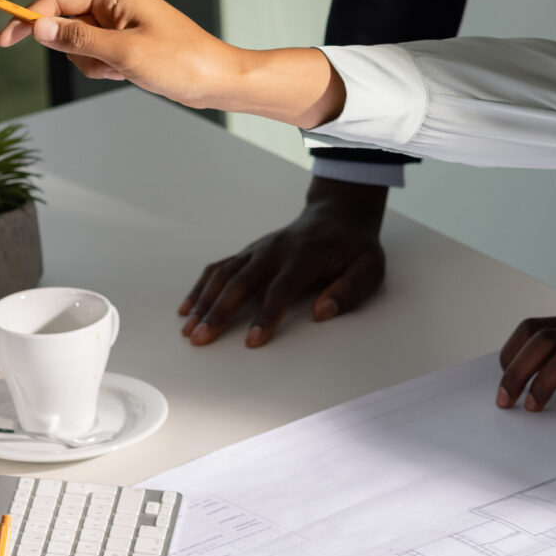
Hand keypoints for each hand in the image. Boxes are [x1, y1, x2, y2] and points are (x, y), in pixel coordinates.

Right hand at [0, 0, 344, 125]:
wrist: (218, 80)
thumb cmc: (180, 62)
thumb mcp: (123, 54)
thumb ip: (77, 39)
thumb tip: (38, 26)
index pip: (57, 0)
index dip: (27, 19)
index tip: (2, 40)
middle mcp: (117, 1)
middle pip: (66, 23)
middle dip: (75, 50)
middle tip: (108, 64)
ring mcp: (123, 21)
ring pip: (80, 44)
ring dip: (92, 63)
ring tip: (124, 70)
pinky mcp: (129, 40)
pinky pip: (98, 54)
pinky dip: (105, 68)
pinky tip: (129, 74)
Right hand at [181, 177, 388, 347]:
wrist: (338, 214)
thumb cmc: (354, 247)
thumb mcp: (369, 267)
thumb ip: (349, 290)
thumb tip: (322, 312)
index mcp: (305, 256)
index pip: (281, 289)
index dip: (266, 315)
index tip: (252, 341)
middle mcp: (275, 250)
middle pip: (241, 281)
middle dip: (219, 311)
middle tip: (200, 338)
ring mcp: (258, 249)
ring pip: (224, 274)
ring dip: (203, 301)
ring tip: (188, 330)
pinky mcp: (249, 252)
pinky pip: (219, 267)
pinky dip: (200, 286)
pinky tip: (186, 308)